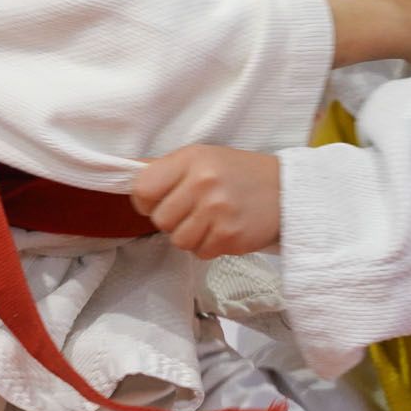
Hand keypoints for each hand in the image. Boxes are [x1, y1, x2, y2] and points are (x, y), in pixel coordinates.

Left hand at [131, 145, 281, 258]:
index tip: (162, 200)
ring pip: (177, 240)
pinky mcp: (231, 237)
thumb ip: (165, 169)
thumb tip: (122, 171)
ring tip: (211, 220)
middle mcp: (203, 183)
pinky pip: (199, 252)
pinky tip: (225, 229)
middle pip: (159, 220)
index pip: (142, 188)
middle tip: (194, 210)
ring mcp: (217, 211)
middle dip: (172, 220)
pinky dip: (209, 246)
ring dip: (191, 236)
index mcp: (191, 159)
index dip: (147, 200)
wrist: (288, 190)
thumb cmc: (238, 173)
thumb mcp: (203, 158)